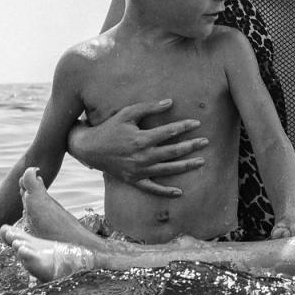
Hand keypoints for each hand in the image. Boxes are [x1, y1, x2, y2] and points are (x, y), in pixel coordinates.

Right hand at [67, 99, 208, 196]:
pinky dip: (165, 191)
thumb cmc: (110, 127)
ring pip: (167, 170)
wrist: (89, 148)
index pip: (169, 132)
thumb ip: (149, 107)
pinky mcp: (133, 180)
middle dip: (191, 146)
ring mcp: (138, 171)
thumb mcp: (127, 113)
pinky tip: (179, 192)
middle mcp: (142, 157)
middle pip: (173, 152)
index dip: (185, 126)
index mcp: (141, 139)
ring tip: (202, 162)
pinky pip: (152, 188)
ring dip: (186, 166)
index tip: (197, 123)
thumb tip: (170, 102)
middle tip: (206, 142)